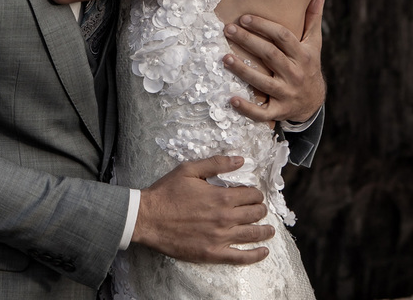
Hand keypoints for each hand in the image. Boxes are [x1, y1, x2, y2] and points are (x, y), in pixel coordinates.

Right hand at [133, 155, 273, 263]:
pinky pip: (242, 257)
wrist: (147, 218)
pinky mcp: (214, 253)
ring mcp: (221, 237)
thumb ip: (215, 163)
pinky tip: (264, 251)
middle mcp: (225, 217)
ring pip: (253, 234)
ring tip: (269, 229)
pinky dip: (256, 255)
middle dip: (260, 209)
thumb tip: (240, 160)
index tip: (252, 194)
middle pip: (255, 214)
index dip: (254, 193)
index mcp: (221, 197)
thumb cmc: (166, 192)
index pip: (251, 195)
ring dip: (265, 230)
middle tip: (259, 209)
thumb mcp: (188, 170)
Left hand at [223, 0, 325, 123]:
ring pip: (264, 82)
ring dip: (243, 70)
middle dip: (248, 42)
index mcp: (303, 55)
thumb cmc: (307, 64)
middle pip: (271, 55)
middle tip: (228, 29)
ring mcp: (287, 93)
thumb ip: (313, 16)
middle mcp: (296, 73)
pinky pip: (262, 111)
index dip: (264, 26)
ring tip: (224, 58)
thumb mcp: (313, 42)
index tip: (244, 17)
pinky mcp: (279, 111)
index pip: (283, 37)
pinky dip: (247, 107)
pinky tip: (231, 99)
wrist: (313, 101)